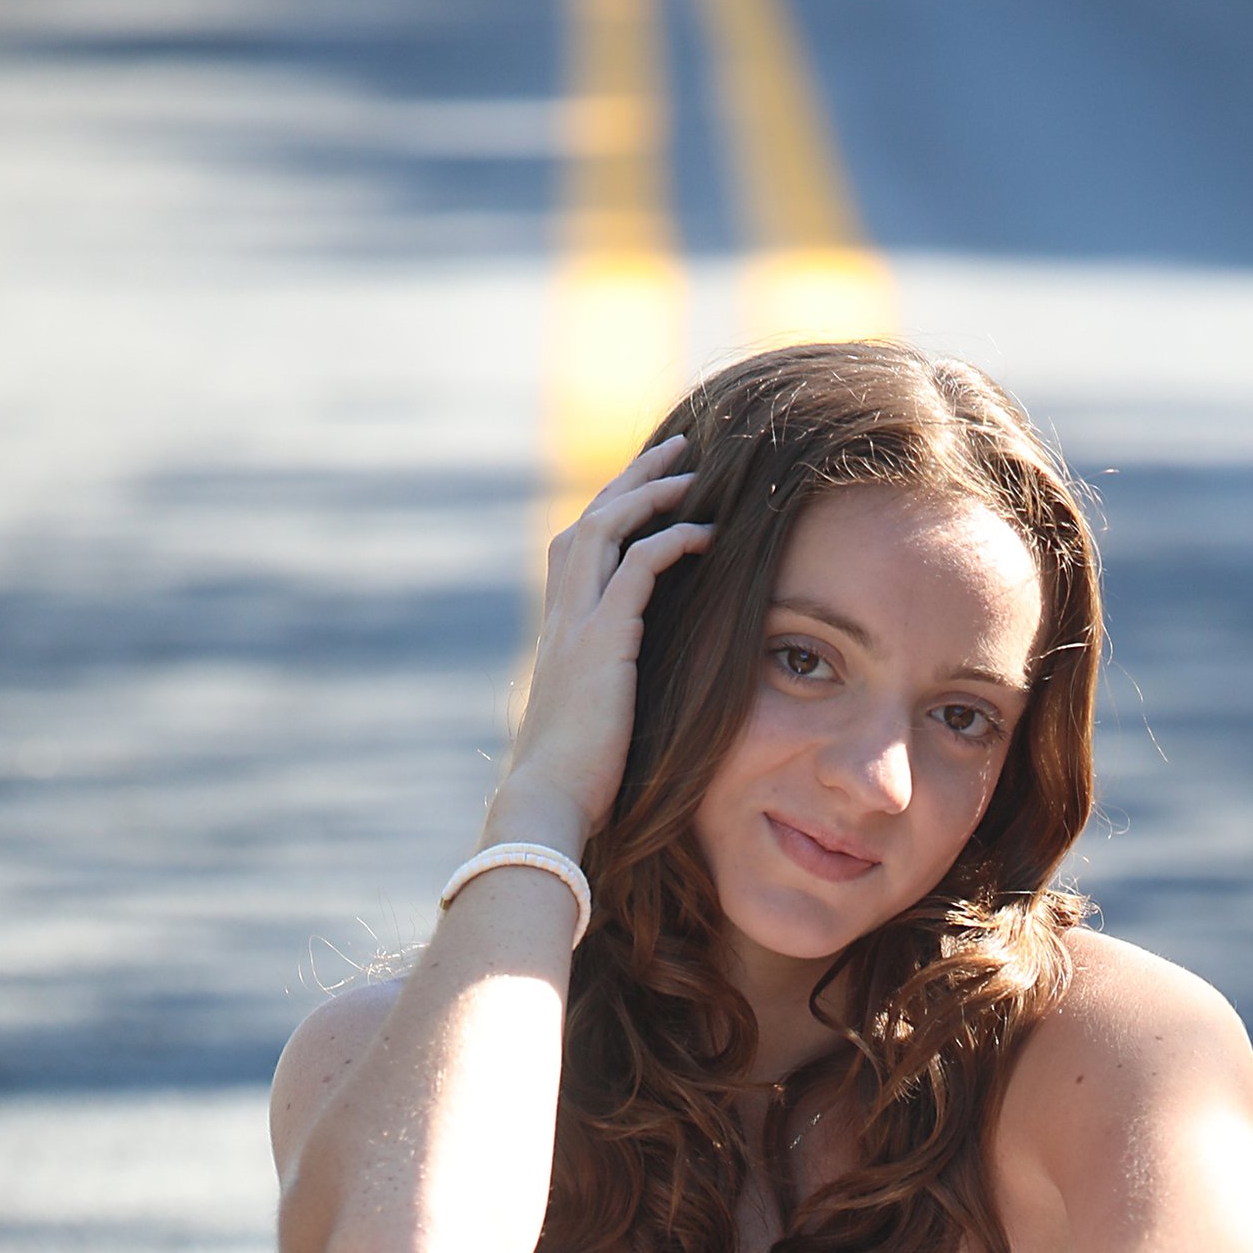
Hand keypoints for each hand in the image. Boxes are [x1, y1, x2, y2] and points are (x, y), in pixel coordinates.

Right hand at [493, 437, 711, 850]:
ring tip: (693, 470)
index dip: (613, 509)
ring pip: (607, 527)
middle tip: (676, 449)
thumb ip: (608, 691)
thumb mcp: (592, 721)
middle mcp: (561, 616)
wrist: (547, 803)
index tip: (648, 487)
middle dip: (632, 478)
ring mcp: (576, 625)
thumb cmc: (573, 779)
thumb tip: (634, 698)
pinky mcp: (601, 643)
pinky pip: (637, 568)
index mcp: (559, 632)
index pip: (580, 547)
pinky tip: (705, 532)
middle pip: (591, 519)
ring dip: (650, 492)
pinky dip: (670, 541)